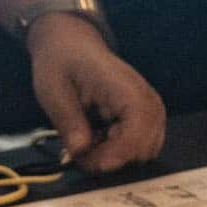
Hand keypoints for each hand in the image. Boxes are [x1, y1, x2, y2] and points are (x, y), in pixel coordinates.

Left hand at [27, 14, 165, 173]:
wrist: (72, 45)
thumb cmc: (62, 63)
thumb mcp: (53, 91)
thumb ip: (68, 121)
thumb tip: (80, 151)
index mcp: (128, 91)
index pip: (136, 136)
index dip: (113, 156)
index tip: (84, 160)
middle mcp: (150, 102)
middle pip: (143, 150)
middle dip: (111, 158)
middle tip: (80, 148)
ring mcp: (153, 111)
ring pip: (144, 153)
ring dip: (115, 155)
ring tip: (90, 140)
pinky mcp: (150, 118)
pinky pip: (142, 147)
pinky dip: (121, 150)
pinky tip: (101, 138)